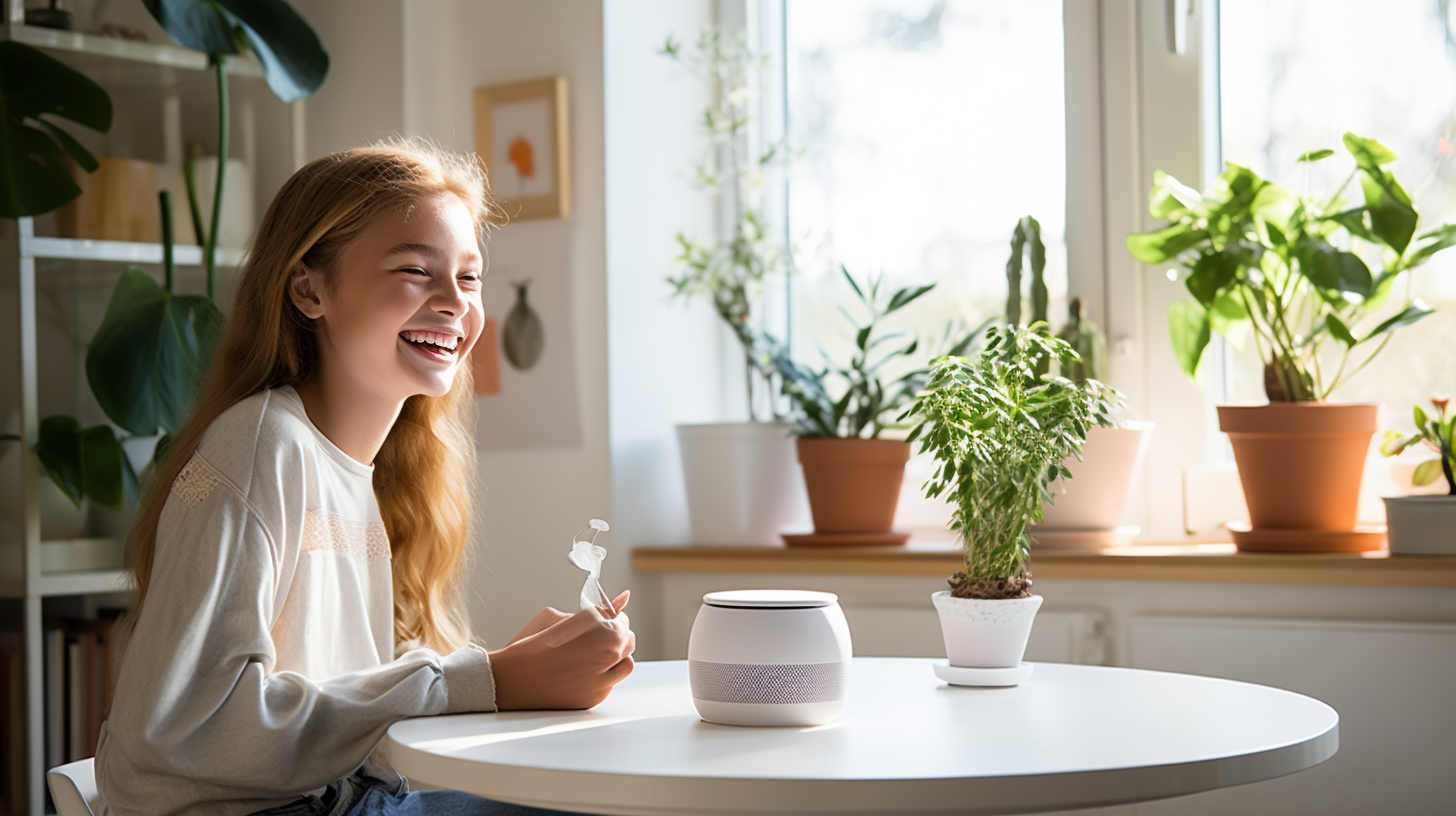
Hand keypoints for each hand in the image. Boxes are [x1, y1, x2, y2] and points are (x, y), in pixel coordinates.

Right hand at [490, 592, 634, 709]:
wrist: (511, 680)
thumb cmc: (530, 645)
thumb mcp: (556, 617)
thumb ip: (595, 609)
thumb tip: (623, 598)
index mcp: (597, 625)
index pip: (620, 617)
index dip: (609, 620)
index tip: (600, 622)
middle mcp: (606, 650)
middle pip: (628, 639)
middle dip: (615, 636)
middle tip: (594, 639)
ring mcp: (604, 676)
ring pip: (626, 662)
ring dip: (615, 657)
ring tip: (590, 656)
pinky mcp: (597, 696)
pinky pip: (611, 683)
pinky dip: (602, 677)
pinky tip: (580, 674)